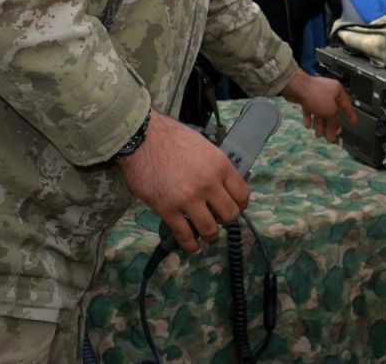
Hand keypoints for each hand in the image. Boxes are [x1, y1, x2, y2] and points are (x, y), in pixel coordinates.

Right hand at [116, 109, 248, 254]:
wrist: (142, 139)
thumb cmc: (173, 138)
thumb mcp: (204, 147)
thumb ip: (215, 167)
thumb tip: (222, 184)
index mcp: (220, 166)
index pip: (242, 194)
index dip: (240, 205)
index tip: (235, 208)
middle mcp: (208, 184)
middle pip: (230, 214)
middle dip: (226, 220)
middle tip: (218, 219)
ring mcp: (188, 198)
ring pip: (210, 229)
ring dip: (210, 235)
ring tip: (207, 235)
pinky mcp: (167, 209)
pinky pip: (184, 234)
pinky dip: (191, 245)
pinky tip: (193, 247)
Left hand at [281, 68, 356, 141]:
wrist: (296, 87)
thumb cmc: (314, 93)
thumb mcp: (330, 111)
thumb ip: (335, 121)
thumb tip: (337, 129)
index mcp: (337, 91)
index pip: (347, 105)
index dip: (350, 115)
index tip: (353, 122)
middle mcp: (327, 92)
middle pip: (332, 111)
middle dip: (331, 125)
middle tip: (331, 135)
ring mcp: (316, 94)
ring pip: (320, 112)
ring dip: (320, 124)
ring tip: (319, 134)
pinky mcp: (306, 97)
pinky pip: (310, 110)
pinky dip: (310, 118)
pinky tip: (309, 126)